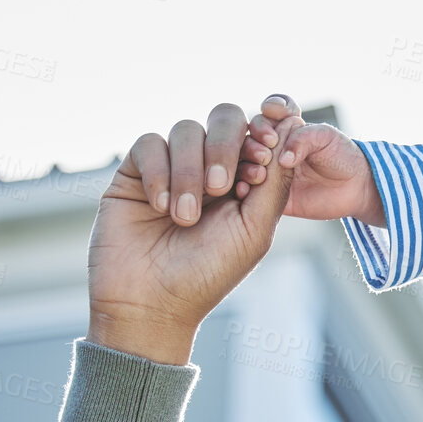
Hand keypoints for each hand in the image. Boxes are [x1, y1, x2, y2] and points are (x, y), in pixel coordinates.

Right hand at [89, 108, 302, 364]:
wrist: (151, 304)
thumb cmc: (210, 272)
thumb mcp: (255, 230)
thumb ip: (274, 182)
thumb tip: (288, 132)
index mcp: (246, 179)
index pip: (259, 134)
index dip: (263, 136)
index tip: (262, 159)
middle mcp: (210, 167)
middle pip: (224, 118)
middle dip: (228, 145)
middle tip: (224, 187)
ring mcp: (172, 167)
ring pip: (186, 130)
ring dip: (190, 171)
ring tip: (186, 217)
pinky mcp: (134, 173)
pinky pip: (149, 144)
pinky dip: (159, 172)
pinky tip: (160, 207)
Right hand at [239, 94, 384, 225]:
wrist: (354, 188)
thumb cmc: (342, 156)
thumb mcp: (326, 138)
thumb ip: (303, 139)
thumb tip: (282, 159)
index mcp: (287, 126)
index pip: (270, 109)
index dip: (270, 108)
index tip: (276, 112)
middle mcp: (272, 145)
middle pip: (250, 134)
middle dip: (256, 138)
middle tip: (269, 148)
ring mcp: (267, 168)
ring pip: (243, 161)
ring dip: (246, 162)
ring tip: (261, 169)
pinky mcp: (267, 192)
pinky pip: (247, 190)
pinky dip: (243, 187)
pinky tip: (247, 187)